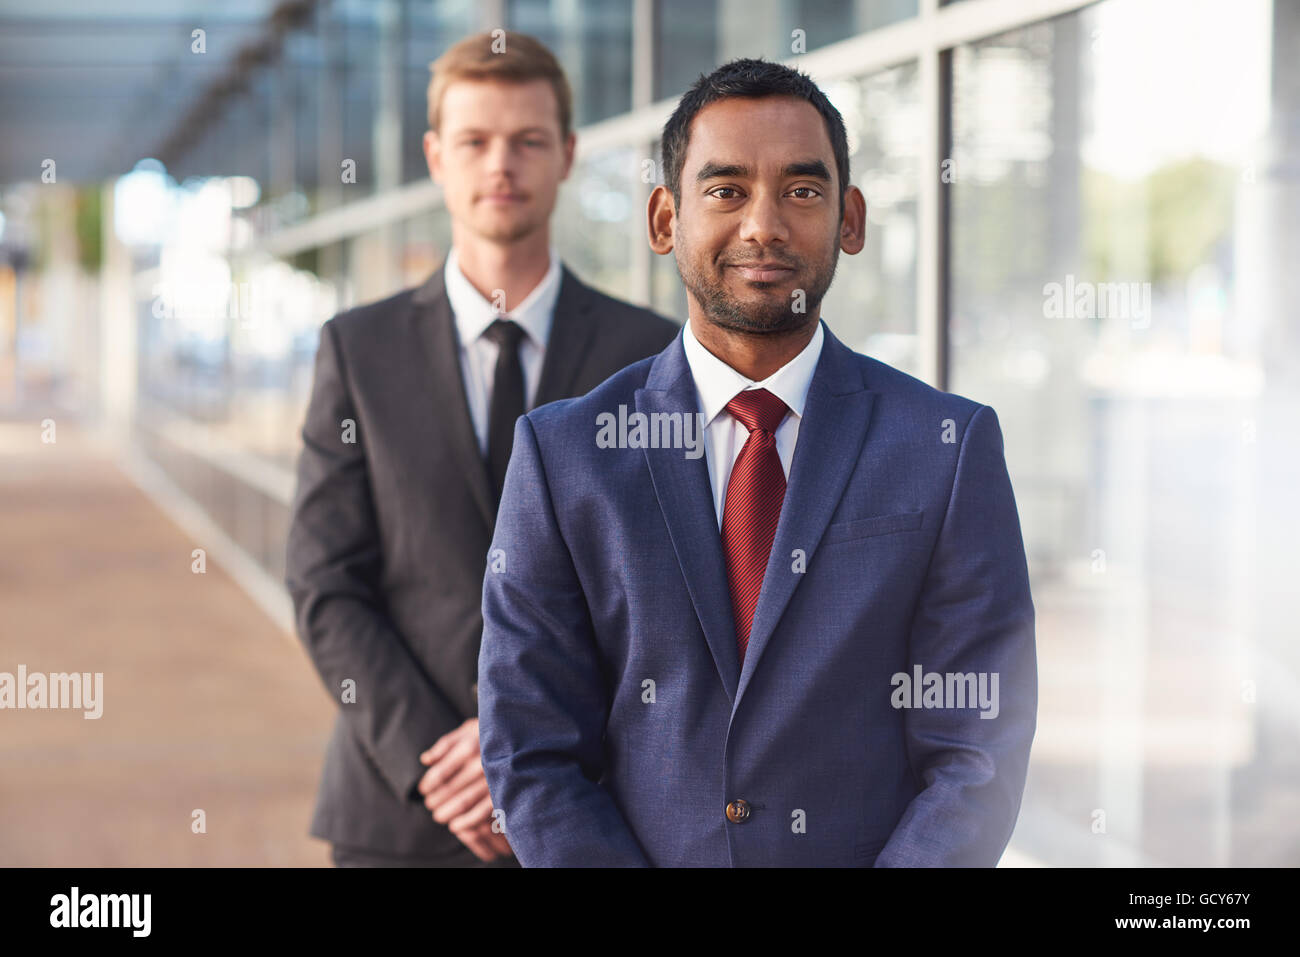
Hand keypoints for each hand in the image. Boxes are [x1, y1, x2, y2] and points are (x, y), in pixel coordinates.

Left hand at [418, 719, 512, 861]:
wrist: (527, 735)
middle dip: (435, 801)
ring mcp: (494, 779)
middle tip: (430, 806)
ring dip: (447, 813)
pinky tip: (456, 825)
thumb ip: (446, 744)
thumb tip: (425, 760)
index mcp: (470, 745)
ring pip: (463, 803)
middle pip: (449, 790)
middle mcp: (481, 762)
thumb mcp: (469, 729)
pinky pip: (481, 813)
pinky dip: (465, 822)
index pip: (440, 772)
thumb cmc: (493, 732)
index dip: (427, 785)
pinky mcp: (505, 792)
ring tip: (440, 816)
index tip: (423, 790)